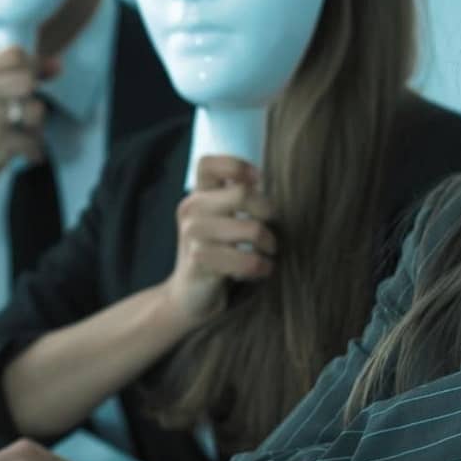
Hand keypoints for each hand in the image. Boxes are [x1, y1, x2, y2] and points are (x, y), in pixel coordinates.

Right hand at [0, 47, 61, 208]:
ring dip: (37, 126)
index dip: (36, 66)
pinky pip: (33, 139)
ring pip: (35, 109)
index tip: (40, 80)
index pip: (16, 54)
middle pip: (28, 79)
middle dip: (35, 97)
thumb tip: (57, 65)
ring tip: (23, 134)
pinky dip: (34, 149)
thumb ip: (16, 76)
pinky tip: (23, 152)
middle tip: (25, 114)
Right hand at [162, 155, 276, 328]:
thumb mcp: (220, 221)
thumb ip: (235, 200)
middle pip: (242, 194)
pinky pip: (248, 260)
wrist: (188, 296)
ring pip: (253, 230)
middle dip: (268, 212)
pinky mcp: (200, 261)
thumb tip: (268, 184)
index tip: (259, 182)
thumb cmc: (215, 255)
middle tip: (272, 230)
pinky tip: (261, 270)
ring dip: (270, 245)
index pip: (209, 164)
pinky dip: (262, 267)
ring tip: (268, 254)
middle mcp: (191, 210)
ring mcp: (193, 235)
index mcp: (197, 196)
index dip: (237, 167)